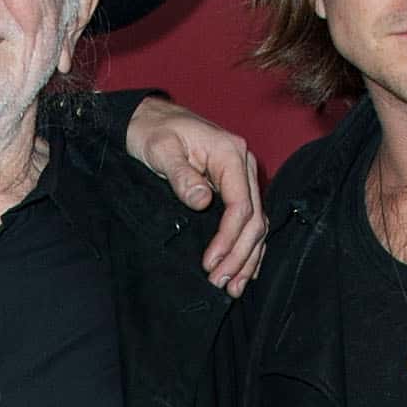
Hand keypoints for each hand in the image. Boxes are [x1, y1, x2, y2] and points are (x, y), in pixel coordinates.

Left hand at [123, 99, 265, 294]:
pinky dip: (248, 247)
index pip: (241, 206)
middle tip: (220, 283)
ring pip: (257, 224)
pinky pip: (249, 220)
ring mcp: (241, 177)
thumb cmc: (153, 132)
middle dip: (239, 255)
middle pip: (254, 219)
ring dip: (247, 258)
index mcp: (230, 154)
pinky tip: (244, 270)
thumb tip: (202, 201)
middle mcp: (243, 165)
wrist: (149, 118)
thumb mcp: (161, 150)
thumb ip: (182, 175)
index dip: (228, 239)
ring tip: (233, 287)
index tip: (210, 264)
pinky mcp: (233, 187)